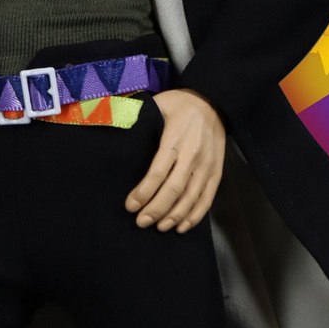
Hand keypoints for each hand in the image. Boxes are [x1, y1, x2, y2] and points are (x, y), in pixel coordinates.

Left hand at [124, 89, 225, 231]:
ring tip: (159, 227)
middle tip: (141, 222)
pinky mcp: (216, 171)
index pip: (157, 172)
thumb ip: (138, 117)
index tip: (130, 206)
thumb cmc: (180, 104)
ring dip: (174, 216)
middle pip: (173, 189)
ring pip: (191, 197)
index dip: (143, 192)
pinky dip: (195, 215)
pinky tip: (181, 226)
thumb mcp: (157, 105)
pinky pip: (207, 198)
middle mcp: (192, 155)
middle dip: (156, 209)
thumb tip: (112, 123)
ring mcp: (206, 165)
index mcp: (174, 139)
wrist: (214, 100)